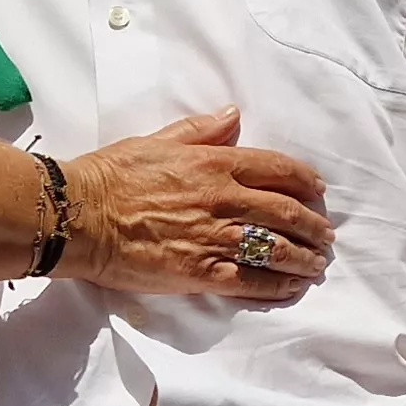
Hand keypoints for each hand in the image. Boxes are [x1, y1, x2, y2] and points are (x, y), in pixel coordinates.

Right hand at [57, 110, 336, 300]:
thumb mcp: (157, 140)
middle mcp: (224, 200)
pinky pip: (251, 283)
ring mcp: (215, 239)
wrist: (79, 217)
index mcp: (215, 164)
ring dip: (303, 260)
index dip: (306, 181)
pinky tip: (290, 290)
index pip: (278, 170)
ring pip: (277, 250)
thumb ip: (200, 131)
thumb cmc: (111, 175)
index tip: (319, 191)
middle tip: (326, 237)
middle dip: (314, 227)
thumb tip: (232, 115)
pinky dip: (277, 288)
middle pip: (287, 213)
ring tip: (316, 266)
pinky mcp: (201, 273)